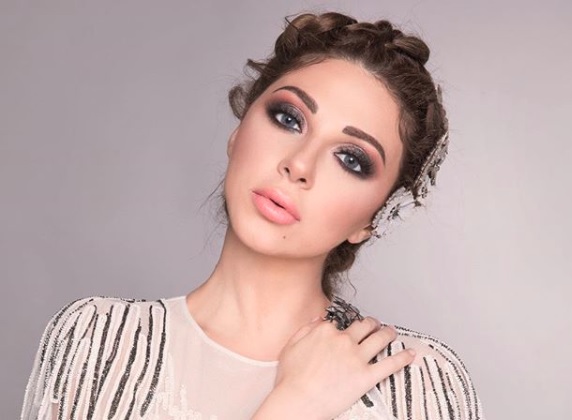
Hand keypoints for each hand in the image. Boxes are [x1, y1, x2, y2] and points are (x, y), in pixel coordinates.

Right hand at [252, 316, 414, 419]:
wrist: (297, 401)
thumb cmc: (291, 379)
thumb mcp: (290, 346)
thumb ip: (305, 329)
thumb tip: (317, 320)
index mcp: (325, 331)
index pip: (341, 322)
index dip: (346, 326)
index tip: (349, 329)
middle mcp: (343, 340)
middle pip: (364, 325)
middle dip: (371, 323)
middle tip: (375, 324)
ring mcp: (356, 357)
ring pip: (380, 338)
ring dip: (388, 333)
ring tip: (391, 332)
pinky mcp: (366, 376)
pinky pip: (390, 364)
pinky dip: (402, 358)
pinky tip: (410, 354)